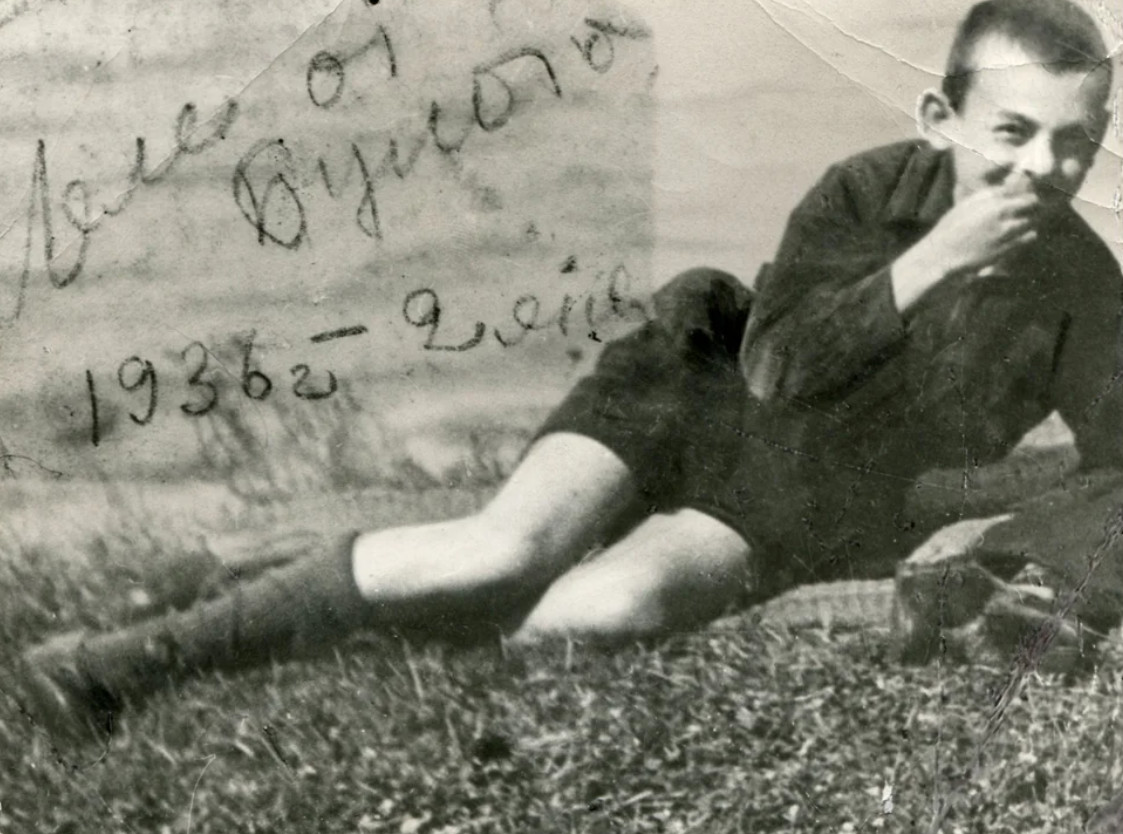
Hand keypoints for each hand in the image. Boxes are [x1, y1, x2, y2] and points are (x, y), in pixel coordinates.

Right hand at [891, 176, 1039, 311]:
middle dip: (1033, 203)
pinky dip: (1029, 234)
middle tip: (1032, 207)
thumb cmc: (950, 229)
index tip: (1024, 194)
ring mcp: (1005, 229)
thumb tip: (1004, 190)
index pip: (1018, 186)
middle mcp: (999, 211)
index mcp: (988, 198)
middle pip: (1031, 201)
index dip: (1024, 189)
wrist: (943, 254)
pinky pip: (1029, 236)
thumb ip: (985, 196)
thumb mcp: (965, 205)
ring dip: (1030, 220)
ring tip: (1025, 222)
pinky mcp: (1007, 246)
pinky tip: (1023, 235)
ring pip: (1031, 219)